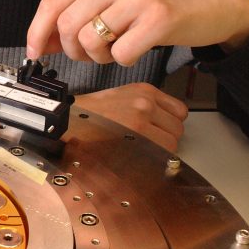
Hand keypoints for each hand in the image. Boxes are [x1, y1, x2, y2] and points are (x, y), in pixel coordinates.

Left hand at [27, 0, 248, 65]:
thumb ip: (80, 13)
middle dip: (72, 51)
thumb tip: (43, 41)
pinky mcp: (158, 19)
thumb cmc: (161, 0)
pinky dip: (124, 60)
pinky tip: (137, 49)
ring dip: (98, 58)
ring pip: (90, 41)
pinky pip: (121, 54)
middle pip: (66, 26)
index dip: (37, 31)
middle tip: (92, 53)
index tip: (34, 52)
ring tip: (117, 49)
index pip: (52, 1)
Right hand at [74, 83, 188, 151]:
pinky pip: (160, 152)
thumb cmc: (91, 113)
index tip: (161, 129)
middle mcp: (146, 103)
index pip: (180, 111)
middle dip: (166, 138)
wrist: (69, 120)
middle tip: (148, 142)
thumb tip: (164, 125)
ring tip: (141, 149)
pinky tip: (139, 155)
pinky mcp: (135, 137)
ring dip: (161, 150)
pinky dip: (154, 158)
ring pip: (172, 142)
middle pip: (178, 128)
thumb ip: (146, 106)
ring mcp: (142, 120)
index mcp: (145, 91)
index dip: (170, 123)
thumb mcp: (122, 96)